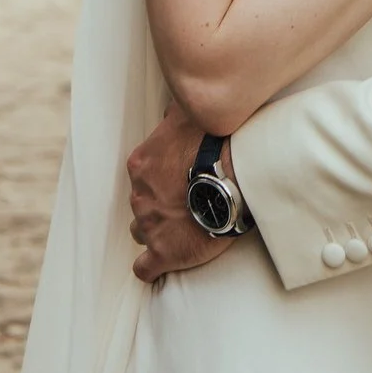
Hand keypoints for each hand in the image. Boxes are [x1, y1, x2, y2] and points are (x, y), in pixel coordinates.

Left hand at [127, 103, 236, 281]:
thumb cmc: (214, 143)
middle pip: (142, 203)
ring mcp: (149, 225)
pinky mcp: (163, 253)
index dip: (161, 177)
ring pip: (141, 232)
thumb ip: (176, 113)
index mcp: (142, 165)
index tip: (180, 178)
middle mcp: (140, 195)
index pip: (142, 174)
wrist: (231, 177)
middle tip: (186, 202)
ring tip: (180, 229)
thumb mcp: (190, 115)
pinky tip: (162, 264)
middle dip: (159, 204)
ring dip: (157, 231)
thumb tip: (175, 104)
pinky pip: (144, 268)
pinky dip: (151, 267)